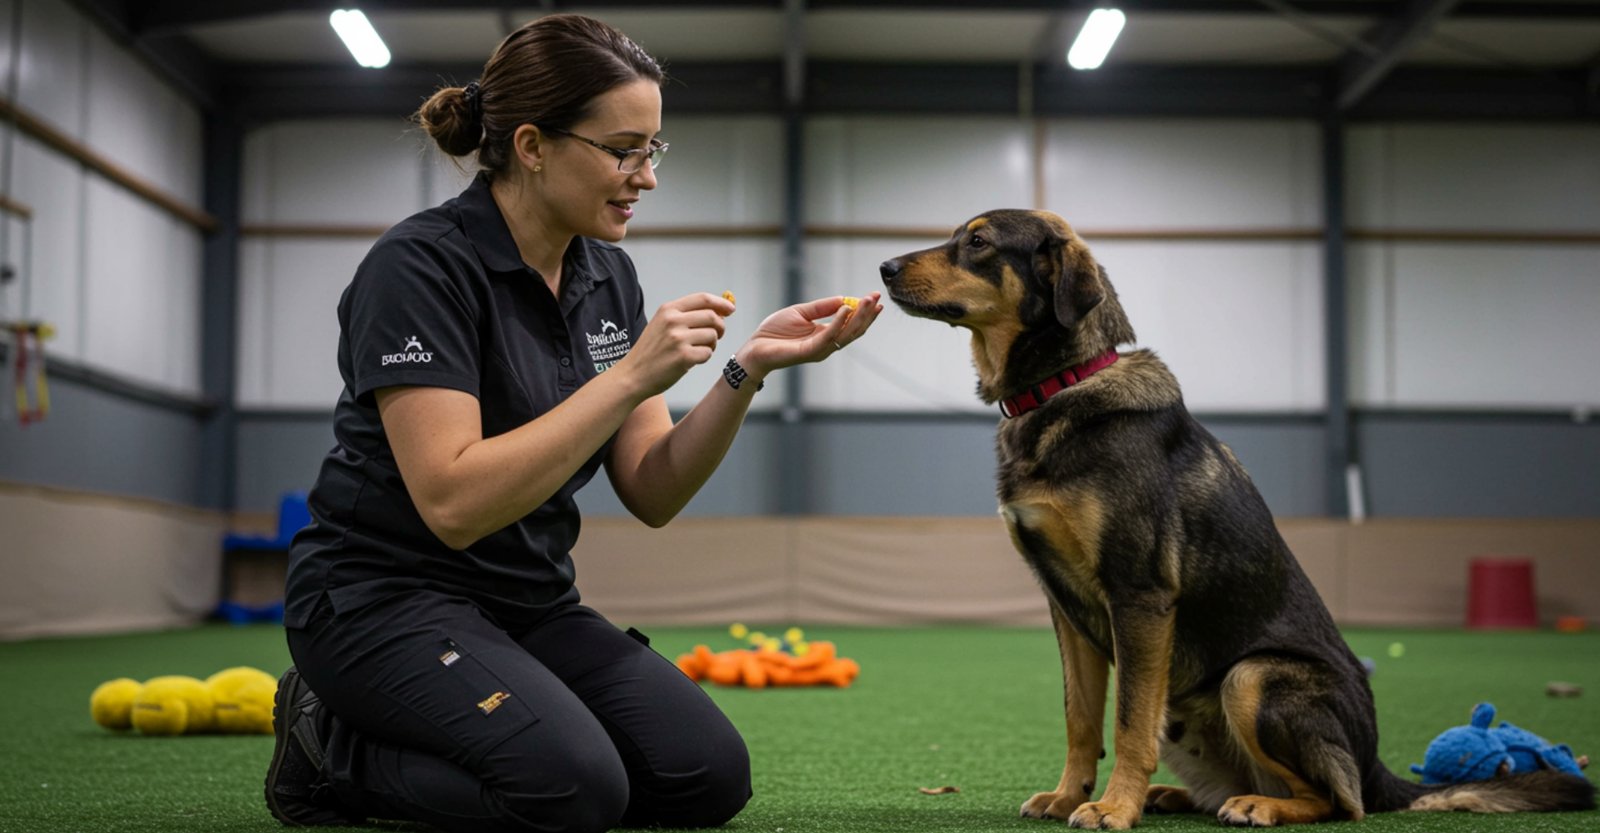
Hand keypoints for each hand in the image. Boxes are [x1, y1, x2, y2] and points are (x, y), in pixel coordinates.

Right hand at [617, 293, 734, 397]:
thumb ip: (685, 316)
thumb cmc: (651, 352)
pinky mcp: (683, 357)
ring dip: (712, 344)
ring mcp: (678, 339)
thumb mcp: (662, 325)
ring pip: (713, 335)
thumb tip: (719, 311)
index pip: (702, 299)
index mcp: (668, 310)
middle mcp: (673, 321)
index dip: (720, 303)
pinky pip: (708, 353)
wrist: (633, 375)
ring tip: (699, 350)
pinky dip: (705, 357)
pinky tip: (692, 360)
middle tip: (716, 337)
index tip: (730, 309)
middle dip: (720, 327)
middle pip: (712, 317)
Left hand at [736, 291, 883, 377]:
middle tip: (877, 298)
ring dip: (859, 317)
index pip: (851, 324)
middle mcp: (827, 344)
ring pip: (846, 334)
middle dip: (867, 314)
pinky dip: (839, 322)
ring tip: (868, 301)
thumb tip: (843, 299)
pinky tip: (846, 309)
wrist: (755, 347)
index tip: (875, 297)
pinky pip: (829, 336)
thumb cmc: (774, 331)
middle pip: (854, 330)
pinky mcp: (810, 351)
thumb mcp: (801, 312)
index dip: (864, 312)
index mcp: (825, 335)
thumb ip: (821, 307)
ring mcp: (820, 349)